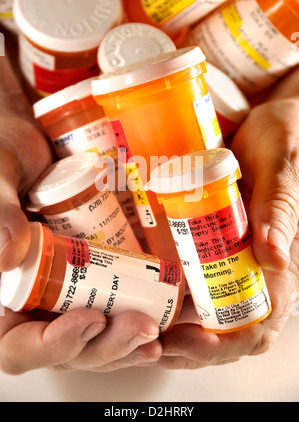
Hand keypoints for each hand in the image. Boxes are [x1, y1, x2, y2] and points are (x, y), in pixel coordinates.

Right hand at [0, 50, 161, 373]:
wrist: (38, 140)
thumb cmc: (6, 158)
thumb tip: (6, 257)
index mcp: (8, 294)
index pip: (22, 344)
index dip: (57, 344)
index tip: (91, 319)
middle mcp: (43, 300)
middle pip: (74, 347)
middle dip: (111, 346)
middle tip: (143, 328)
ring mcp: (77, 290)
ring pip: (106, 335)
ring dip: (140, 340)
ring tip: (173, 331)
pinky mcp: (105, 274)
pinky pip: (128, 305)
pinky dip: (153, 314)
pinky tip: (181, 311)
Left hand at [151, 99, 298, 368]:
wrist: (266, 121)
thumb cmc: (283, 139)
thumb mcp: (280, 165)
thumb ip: (279, 205)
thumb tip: (275, 259)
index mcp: (278, 260)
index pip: (259, 324)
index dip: (224, 344)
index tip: (185, 340)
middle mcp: (254, 267)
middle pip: (226, 329)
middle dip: (189, 345)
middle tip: (147, 339)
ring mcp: (232, 258)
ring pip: (206, 311)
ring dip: (174, 327)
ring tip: (136, 323)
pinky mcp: (212, 242)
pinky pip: (193, 280)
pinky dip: (170, 296)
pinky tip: (143, 293)